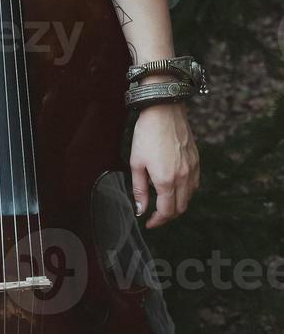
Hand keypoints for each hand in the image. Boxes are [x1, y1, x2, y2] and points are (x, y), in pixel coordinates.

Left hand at [129, 99, 199, 229]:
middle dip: (168, 216)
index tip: (150, 223)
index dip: (157, 221)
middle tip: (156, 216)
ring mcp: (192, 168)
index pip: (166, 211)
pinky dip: (187, 192)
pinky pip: (195, 183)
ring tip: (165, 203)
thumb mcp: (136, 164)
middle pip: (180, 208)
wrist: (164, 110)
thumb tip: (141, 208)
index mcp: (166, 180)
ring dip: (178, 205)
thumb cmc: (147, 134)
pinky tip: (176, 188)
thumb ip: (139, 190)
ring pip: (190, 197)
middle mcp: (183, 177)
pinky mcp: (196, 160)